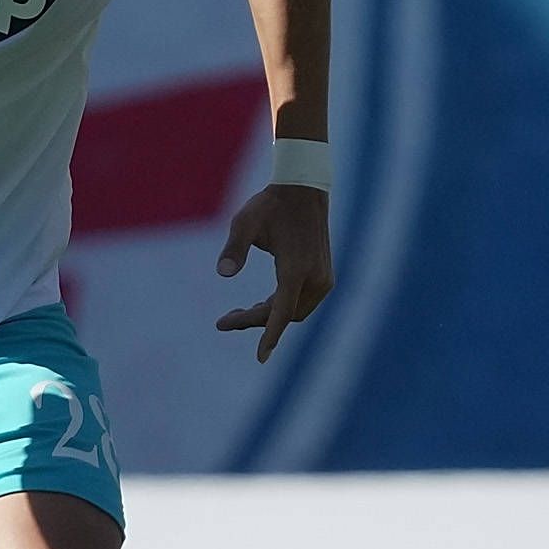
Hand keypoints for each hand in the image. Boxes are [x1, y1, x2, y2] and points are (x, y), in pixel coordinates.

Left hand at [214, 186, 333, 363]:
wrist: (303, 190)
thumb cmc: (270, 205)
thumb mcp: (245, 223)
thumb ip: (234, 248)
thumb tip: (223, 273)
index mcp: (296, 269)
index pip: (282, 313)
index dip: (270, 337)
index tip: (261, 358)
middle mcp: (315, 278)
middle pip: (284, 315)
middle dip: (256, 321)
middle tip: (224, 320)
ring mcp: (323, 279)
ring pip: (294, 312)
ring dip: (268, 316)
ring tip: (236, 313)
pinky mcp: (325, 277)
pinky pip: (301, 302)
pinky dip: (281, 307)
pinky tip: (261, 304)